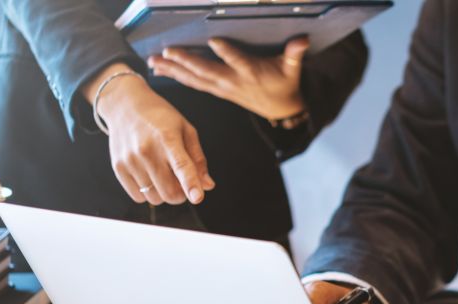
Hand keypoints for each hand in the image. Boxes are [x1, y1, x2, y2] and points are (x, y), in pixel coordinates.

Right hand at [84, 63, 214, 204]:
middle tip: (181, 183)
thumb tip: (208, 186)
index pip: (181, 166)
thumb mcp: (185, 130)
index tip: (198, 198)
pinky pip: (138, 197)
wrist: (125, 106)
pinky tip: (149, 176)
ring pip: (154, 198)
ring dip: (164, 193)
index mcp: (168, 138)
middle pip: (168, 192)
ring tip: (163, 175)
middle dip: (180, 195)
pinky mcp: (118, 167)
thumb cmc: (160, 118)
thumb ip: (198, 159)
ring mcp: (130, 160)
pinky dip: (147, 193)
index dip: (191, 184)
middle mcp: (146, 150)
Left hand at [149, 38, 308, 119]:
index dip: (227, 52)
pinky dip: (176, 76)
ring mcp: (222, 88)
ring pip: (195, 79)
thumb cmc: (285, 84)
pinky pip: (193, 84)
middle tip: (168, 51)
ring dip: (174, 70)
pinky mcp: (216, 90)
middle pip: (208, 71)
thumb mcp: (293, 69)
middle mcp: (233, 82)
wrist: (280, 110)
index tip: (214, 40)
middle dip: (187, 61)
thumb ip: (295, 54)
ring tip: (154, 61)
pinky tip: (160, 70)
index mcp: (251, 74)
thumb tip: (303, 39)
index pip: (239, 62)